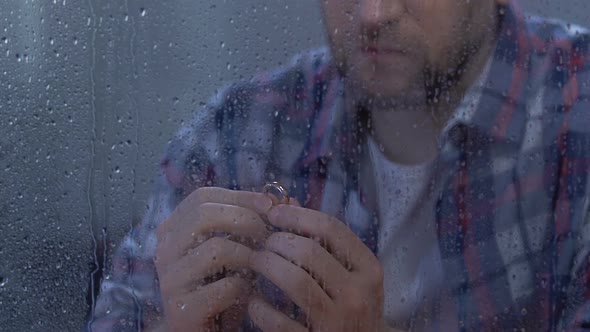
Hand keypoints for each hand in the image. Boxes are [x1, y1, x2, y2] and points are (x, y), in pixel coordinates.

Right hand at [154, 187, 273, 331]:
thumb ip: (258, 223)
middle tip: (268, 234)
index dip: (240, 196)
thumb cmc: (227, 289)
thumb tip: (288, 199)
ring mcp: (169, 282)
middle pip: (203, 215)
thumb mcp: (241, 250)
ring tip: (260, 267)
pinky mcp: (182, 311)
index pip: (202, 197)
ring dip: (248, 255)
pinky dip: (245, 288)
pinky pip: (226, 286)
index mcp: (172, 232)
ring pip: (216, 248)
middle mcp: (163, 252)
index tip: (270, 204)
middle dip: (245, 219)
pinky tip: (247, 295)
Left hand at [247, 204, 387, 331]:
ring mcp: (338, 322)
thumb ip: (324, 239)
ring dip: (267, 265)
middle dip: (277, 241)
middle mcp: (358, 295)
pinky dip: (260, 307)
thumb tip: (287, 202)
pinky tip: (254, 300)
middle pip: (309, 251)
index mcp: (369, 270)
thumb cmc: (352, 304)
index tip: (274, 213)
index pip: (331, 228)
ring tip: (256, 261)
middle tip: (263, 242)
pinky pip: (278, 321)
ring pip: (294, 280)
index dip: (297, 215)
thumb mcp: (351, 272)